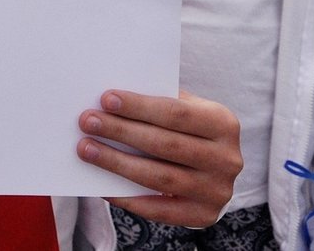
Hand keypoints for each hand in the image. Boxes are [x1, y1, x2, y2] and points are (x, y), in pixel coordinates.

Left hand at [78, 90, 241, 227]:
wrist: (214, 168)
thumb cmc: (189, 130)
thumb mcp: (187, 110)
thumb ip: (159, 103)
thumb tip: (111, 102)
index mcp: (223, 123)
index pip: (176, 112)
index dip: (140, 107)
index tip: (106, 99)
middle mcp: (226, 158)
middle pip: (165, 144)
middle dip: (121, 132)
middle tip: (88, 122)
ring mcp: (217, 190)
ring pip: (159, 177)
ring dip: (117, 163)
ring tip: (87, 149)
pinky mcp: (203, 215)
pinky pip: (158, 209)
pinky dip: (128, 197)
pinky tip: (103, 186)